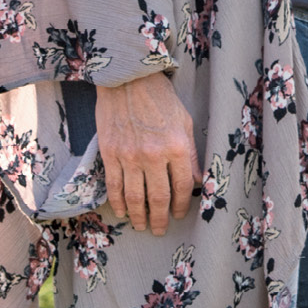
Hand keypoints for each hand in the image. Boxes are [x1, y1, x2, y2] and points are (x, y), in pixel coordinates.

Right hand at [96, 71, 196, 235]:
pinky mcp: (110, 153)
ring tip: (141, 226)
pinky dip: (117, 203)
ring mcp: (129, 156)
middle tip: (160, 230)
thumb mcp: (185, 122)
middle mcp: (154, 155)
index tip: (180, 214)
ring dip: (138, 217)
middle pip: (158, 198)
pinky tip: (122, 212)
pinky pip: (114, 186)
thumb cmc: (161, 97)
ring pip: (134, 198)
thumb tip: (197, 181)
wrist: (128, 78)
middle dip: (161, 218)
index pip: (182, 187)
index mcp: (177, 147)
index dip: (182, 206)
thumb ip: (191, 155)